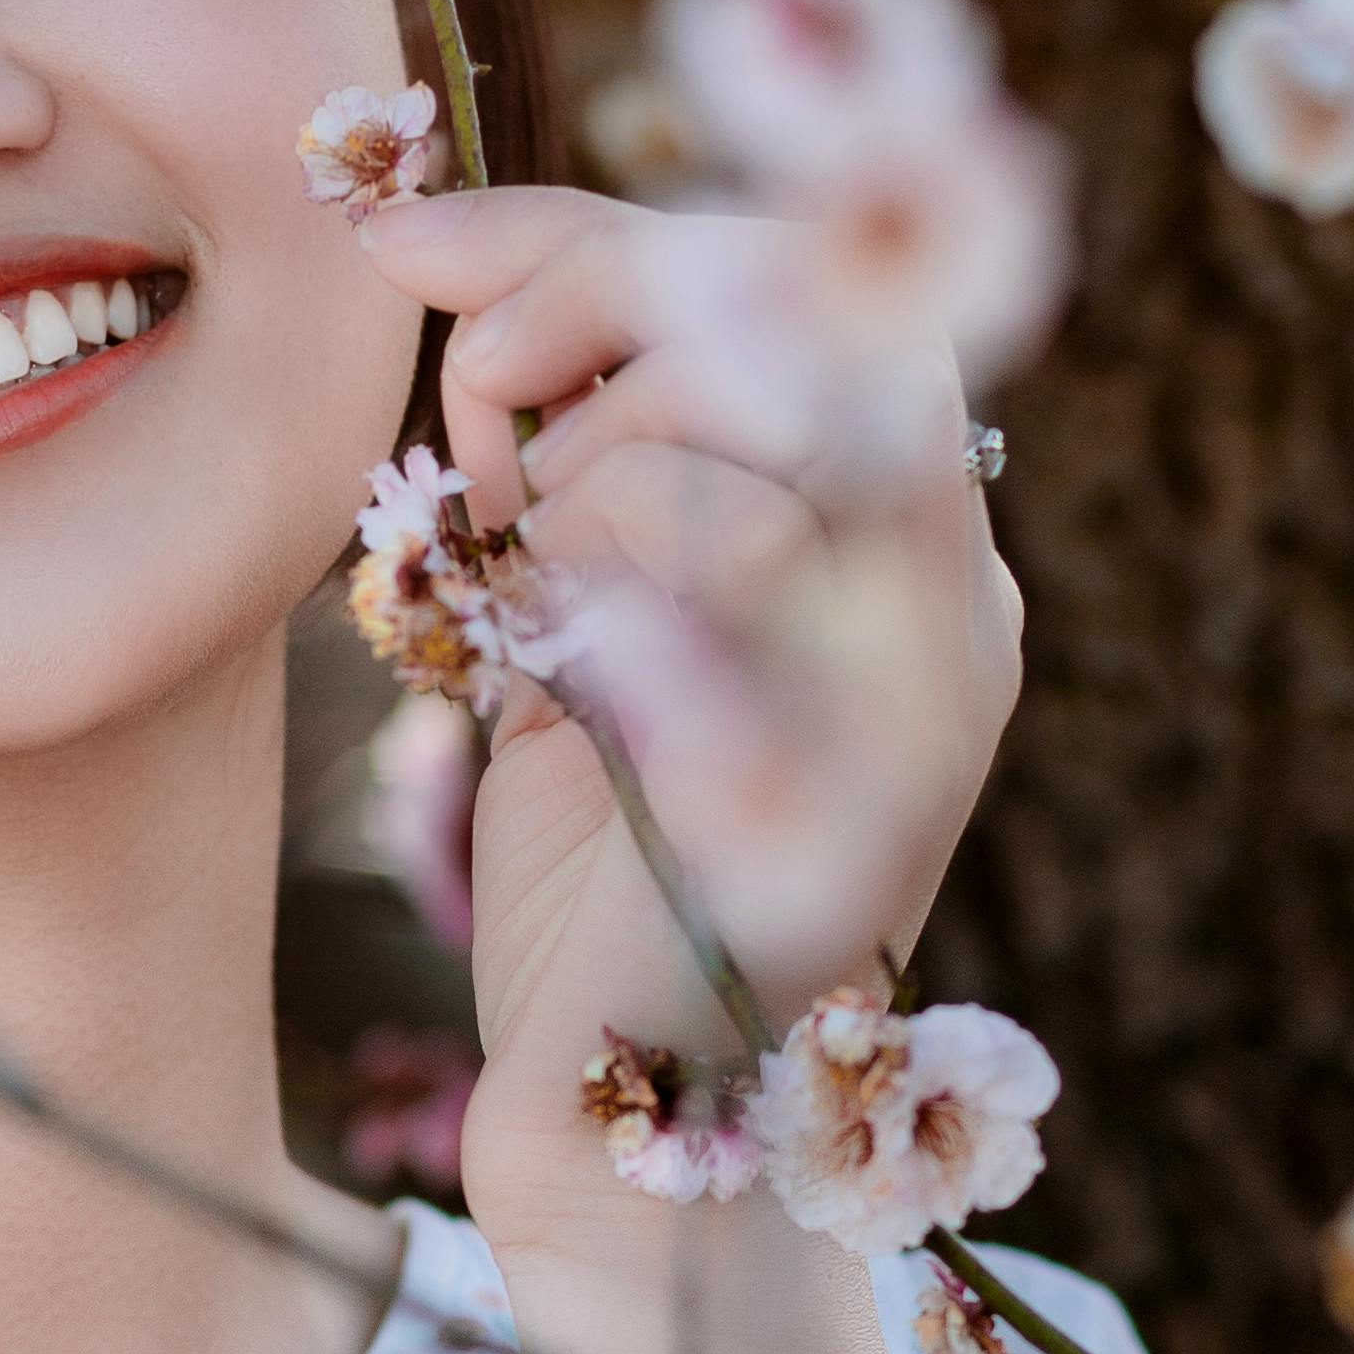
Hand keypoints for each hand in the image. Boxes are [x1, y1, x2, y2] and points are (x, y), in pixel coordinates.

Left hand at [344, 186, 1021, 1268]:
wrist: (621, 1127)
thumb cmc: (589, 871)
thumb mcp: (574, 609)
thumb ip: (559, 434)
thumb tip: (420, 238)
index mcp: (906, 539)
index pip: (789, 270)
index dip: (585, 226)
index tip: (404, 239)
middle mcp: (949, 587)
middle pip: (782, 289)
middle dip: (575, 308)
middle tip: (479, 427)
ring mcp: (920, 659)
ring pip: (718, 414)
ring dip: (564, 490)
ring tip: (536, 613)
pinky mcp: (855, 731)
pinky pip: (690, 536)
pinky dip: (573, 591)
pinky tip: (563, 686)